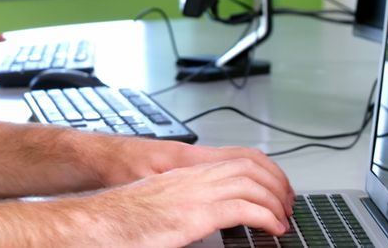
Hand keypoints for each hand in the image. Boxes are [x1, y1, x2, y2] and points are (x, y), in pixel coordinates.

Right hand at [86, 157, 292, 244]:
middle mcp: (193, 178)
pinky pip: (242, 208)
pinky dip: (265, 217)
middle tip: (288, 204)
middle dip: (277, 183)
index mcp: (186, 174)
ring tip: (283, 219)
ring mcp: (194, 194)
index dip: (266, 171)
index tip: (278, 190)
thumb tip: (204, 218)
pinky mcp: (193, 215)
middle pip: (249, 165)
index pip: (237, 159)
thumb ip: (186, 205)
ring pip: (250, 183)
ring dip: (275, 201)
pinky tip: (273, 229)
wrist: (99, 223)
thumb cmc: (124, 219)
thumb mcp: (162, 205)